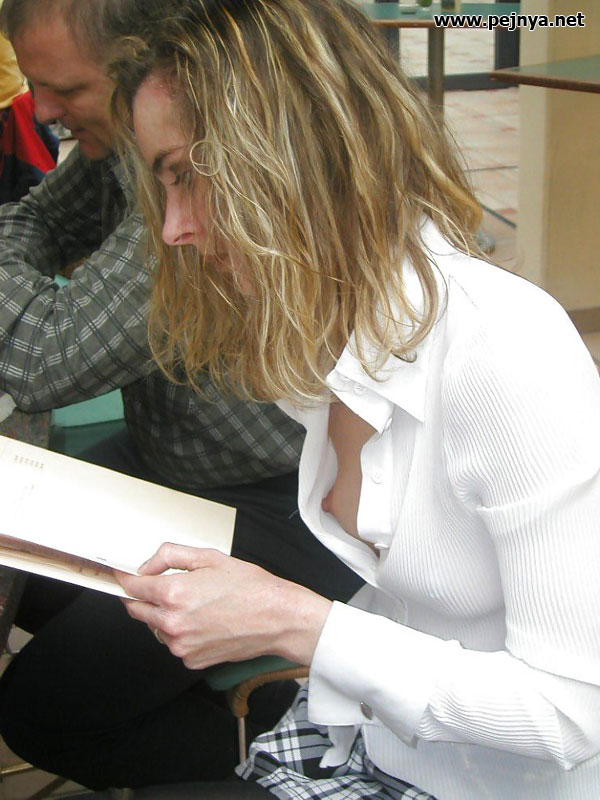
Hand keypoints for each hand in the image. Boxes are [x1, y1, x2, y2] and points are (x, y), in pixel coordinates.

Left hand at [115, 543, 331, 669]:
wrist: (278, 618)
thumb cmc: (250, 586)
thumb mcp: (210, 557)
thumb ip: (170, 555)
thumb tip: (146, 566)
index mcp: (174, 593)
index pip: (132, 587)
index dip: (125, 578)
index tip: (121, 574)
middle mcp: (172, 622)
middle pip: (137, 610)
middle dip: (142, 596)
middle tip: (159, 584)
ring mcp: (181, 645)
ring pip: (156, 627)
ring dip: (163, 615)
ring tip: (195, 603)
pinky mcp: (191, 660)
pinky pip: (174, 643)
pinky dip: (181, 632)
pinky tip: (204, 620)